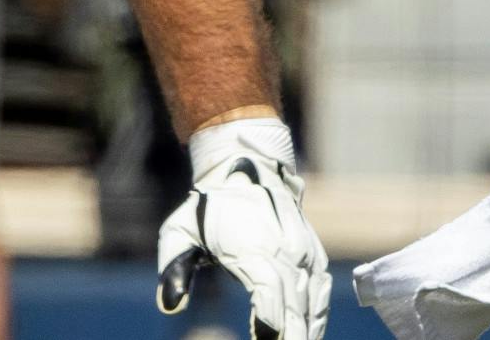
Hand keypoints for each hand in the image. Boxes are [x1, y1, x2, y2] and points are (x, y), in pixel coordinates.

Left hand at [157, 118, 330, 339]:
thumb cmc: (207, 207)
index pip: (270, 290)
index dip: (270, 321)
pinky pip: (319, 288)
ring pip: (311, 299)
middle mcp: (285, 250)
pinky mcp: (311, 252)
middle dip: (291, 335)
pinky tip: (310, 332)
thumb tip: (170, 306)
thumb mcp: (179, 232)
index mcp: (253, 247)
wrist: (248, 167)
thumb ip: (174, 269)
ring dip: (306, 329)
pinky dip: (317, 314)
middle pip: (295, 303)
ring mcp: (303, 251)